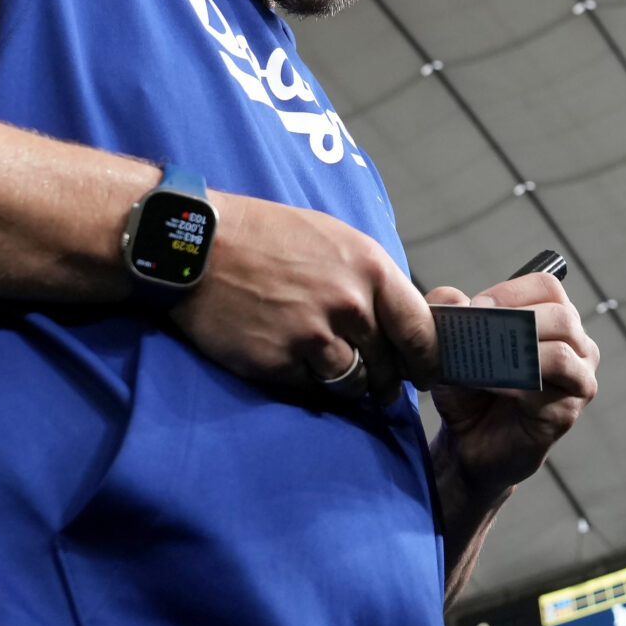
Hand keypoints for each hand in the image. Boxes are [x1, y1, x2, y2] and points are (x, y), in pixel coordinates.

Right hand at [174, 192, 436, 401]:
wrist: (196, 245)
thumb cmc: (267, 236)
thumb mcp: (335, 239)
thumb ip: (371, 280)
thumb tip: (400, 319)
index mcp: (370, 269)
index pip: (421, 331)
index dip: (428, 359)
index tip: (428, 373)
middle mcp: (349, 305)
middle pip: (389, 365)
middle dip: (388, 380)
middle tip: (382, 386)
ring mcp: (313, 336)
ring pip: (353, 383)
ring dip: (349, 385)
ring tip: (336, 375)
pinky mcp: (279, 361)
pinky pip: (311, 389)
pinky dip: (309, 384)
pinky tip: (296, 365)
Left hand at [423, 273, 599, 501]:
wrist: (468, 445)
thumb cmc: (468, 391)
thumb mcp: (449, 345)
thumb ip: (446, 314)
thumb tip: (455, 298)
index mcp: (554, 320)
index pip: (547, 287)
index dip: (510, 292)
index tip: (476, 307)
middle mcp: (577, 346)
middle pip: (561, 316)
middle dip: (514, 320)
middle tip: (476, 330)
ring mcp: (578, 380)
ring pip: (561, 351)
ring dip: (516, 351)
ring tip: (481, 358)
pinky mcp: (568, 412)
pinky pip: (548, 388)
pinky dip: (514, 382)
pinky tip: (489, 384)